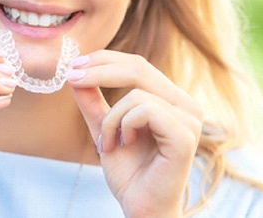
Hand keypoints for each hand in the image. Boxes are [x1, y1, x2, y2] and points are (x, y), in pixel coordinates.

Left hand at [67, 50, 203, 217]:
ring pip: (136, 92)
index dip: (105, 59)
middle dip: (99, 70)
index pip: (138, 65)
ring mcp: (189, 119)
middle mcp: (185, 104)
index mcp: (171, 99)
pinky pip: (144, 110)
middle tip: (72, 77)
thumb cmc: (129, 172)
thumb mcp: (104, 128)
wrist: (142, 209)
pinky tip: (123, 145)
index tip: (74, 65)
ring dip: (110, 118)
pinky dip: (123, 126)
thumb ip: (92, 101)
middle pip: (139, 67)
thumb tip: (75, 72)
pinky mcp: (185, 135)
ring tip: (107, 143)